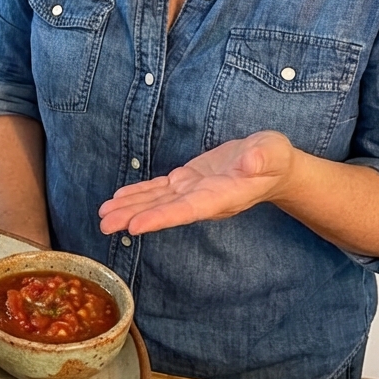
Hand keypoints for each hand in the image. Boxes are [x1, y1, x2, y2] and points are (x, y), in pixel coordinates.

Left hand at [98, 131, 296, 235]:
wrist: (272, 164)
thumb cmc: (274, 158)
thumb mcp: (273, 152)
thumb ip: (263, 158)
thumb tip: (251, 161)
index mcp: (222, 196)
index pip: (187, 210)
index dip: (161, 217)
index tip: (136, 226)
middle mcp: (203, 199)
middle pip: (164, 210)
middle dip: (134, 217)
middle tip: (104, 225)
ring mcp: (192, 191)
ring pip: (157, 201)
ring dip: (129, 207)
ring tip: (103, 215)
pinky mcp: (187, 180)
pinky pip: (159, 189)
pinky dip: (139, 193)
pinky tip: (118, 198)